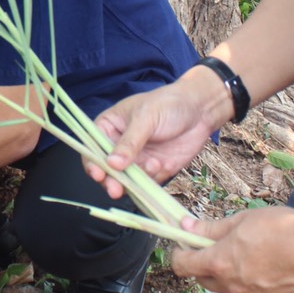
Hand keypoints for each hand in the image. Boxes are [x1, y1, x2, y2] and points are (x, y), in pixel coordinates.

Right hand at [90, 68, 227, 197]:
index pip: (93, 148)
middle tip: (116, 189)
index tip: (98, 173)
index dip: (92, 162)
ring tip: (151, 166)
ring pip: (126, 180)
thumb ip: (129, 142)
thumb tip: (112, 163)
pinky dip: (151, 180)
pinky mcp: (153, 170)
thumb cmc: (168, 104)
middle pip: (107, 169)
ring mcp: (136, 160)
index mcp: (109, 127)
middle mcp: (119, 146)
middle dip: (111, 180)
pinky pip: (146, 184)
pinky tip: (160, 164)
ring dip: (133, 181)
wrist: (201, 111)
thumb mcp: (145, 118)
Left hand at [171, 205, 293, 292]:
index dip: (179, 254)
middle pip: (203, 280)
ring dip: (228, 273)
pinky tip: (266, 265)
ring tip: (247, 253)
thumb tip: (187, 227)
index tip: (183, 244)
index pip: (183, 266)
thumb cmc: (283, 229)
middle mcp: (233, 287)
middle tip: (214, 246)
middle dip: (202, 264)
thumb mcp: (243, 220)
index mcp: (220, 264)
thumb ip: (212, 228)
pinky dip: (250, 281)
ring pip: (228, 288)